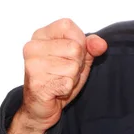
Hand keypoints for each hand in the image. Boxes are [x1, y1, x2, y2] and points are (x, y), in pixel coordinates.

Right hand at [8, 18, 106, 133]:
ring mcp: (32, 65)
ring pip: (72, 67)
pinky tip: (56, 90)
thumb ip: (90, 47)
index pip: (67, 26)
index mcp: (40, 35)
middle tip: (63, 72)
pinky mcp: (36, 83)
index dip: (78, 41)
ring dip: (72, 78)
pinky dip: (66, 89)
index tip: (69, 54)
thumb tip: (100, 44)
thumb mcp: (78, 58)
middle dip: (77, 64)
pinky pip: (67, 82)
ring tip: (59, 80)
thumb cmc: (57, 79)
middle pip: (74, 48)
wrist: (40, 107)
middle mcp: (32, 47)